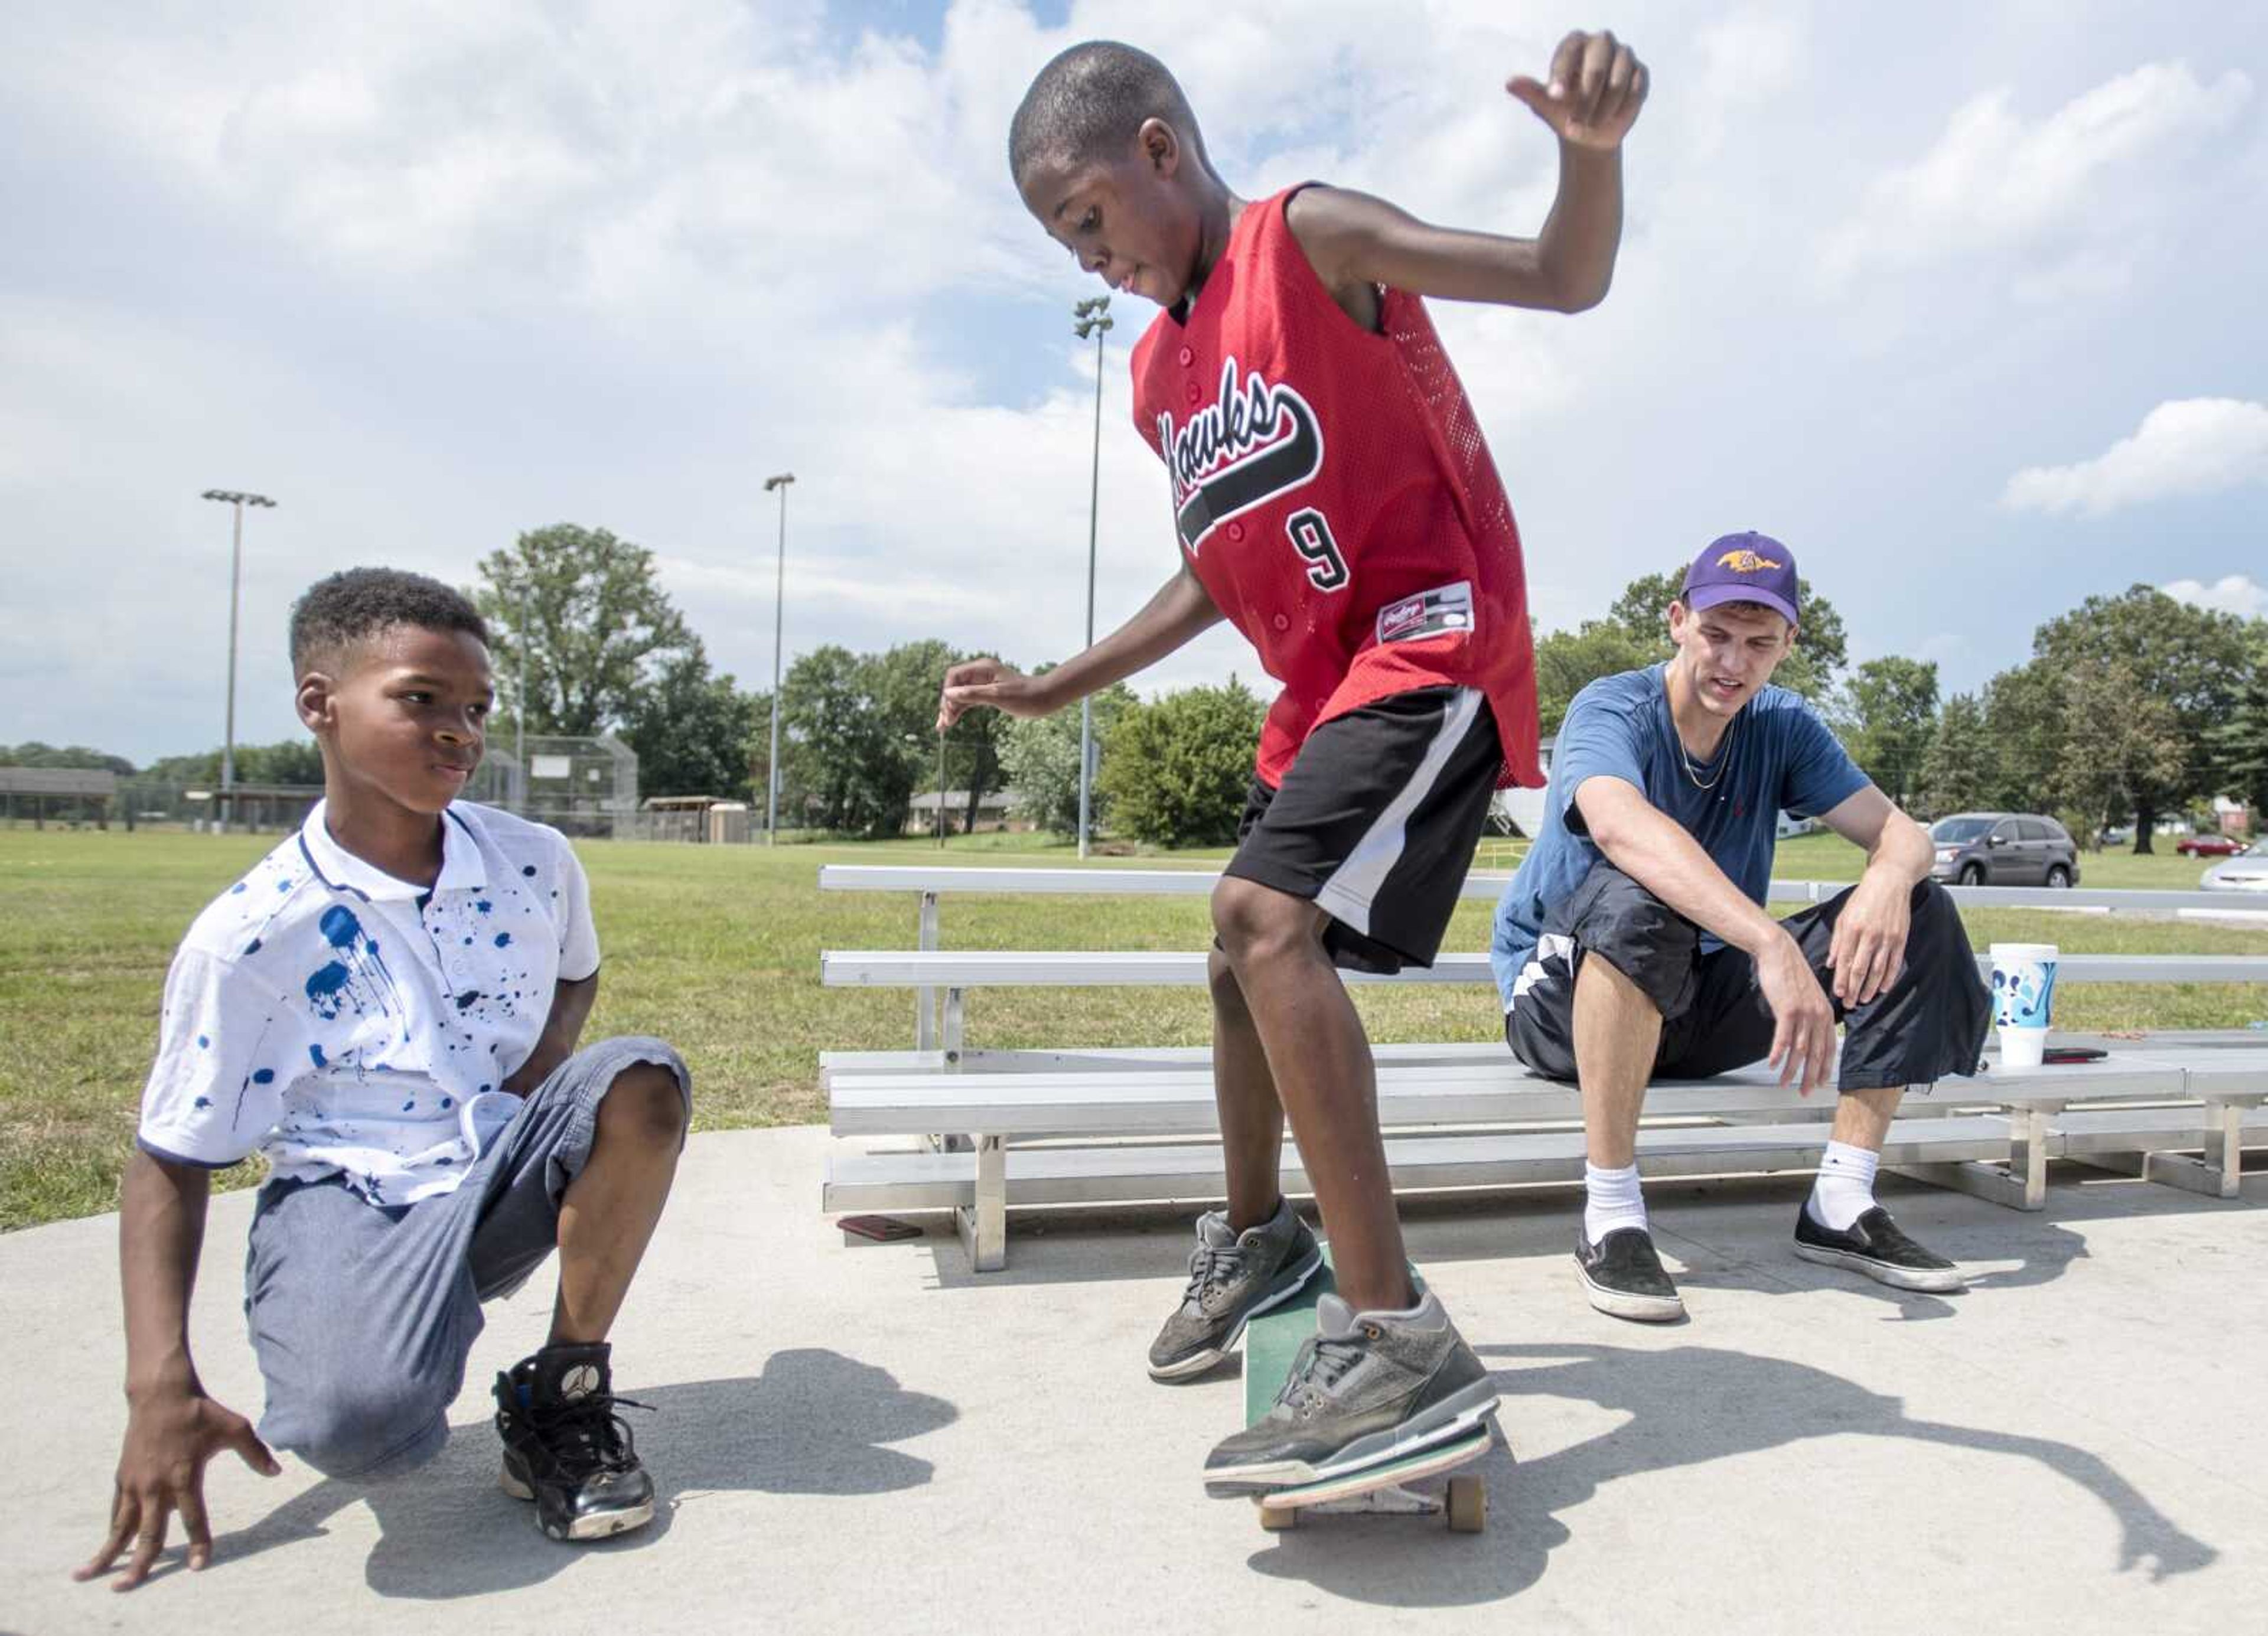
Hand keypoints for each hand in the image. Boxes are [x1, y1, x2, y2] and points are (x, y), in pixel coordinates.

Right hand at [77, 1386, 278, 1590]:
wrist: (161, 1393)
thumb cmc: (200, 1411)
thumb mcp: (235, 1428)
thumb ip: (255, 1454)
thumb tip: (277, 1473)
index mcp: (185, 1475)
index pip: (194, 1518)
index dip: (198, 1543)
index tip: (198, 1566)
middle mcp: (157, 1484)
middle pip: (148, 1532)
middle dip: (140, 1562)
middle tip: (127, 1586)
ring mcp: (136, 1481)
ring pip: (122, 1525)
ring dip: (108, 1551)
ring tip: (86, 1574)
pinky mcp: (123, 1476)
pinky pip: (117, 1509)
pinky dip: (114, 1528)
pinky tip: (111, 1543)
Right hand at [937, 659, 1054, 731]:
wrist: (1046, 698)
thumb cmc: (1026, 696)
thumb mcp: (998, 696)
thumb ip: (973, 694)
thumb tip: (948, 693)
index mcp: (982, 668)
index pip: (954, 675)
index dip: (948, 692)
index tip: (949, 710)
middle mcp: (981, 673)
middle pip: (954, 685)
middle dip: (947, 703)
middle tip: (944, 723)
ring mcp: (983, 683)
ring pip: (960, 695)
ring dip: (951, 709)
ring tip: (942, 727)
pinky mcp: (987, 693)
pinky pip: (968, 700)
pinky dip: (960, 710)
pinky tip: (952, 721)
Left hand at [1509, 30, 1647, 149]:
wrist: (1590, 132)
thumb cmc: (1564, 112)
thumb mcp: (1546, 105)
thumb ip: (1531, 92)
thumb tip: (1510, 83)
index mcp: (1574, 44)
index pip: (1569, 53)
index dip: (1562, 75)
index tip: (1555, 97)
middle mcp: (1601, 43)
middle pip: (1596, 69)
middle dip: (1586, 101)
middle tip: (1574, 125)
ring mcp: (1623, 56)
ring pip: (1618, 82)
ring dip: (1603, 111)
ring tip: (1590, 126)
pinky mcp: (1640, 73)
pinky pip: (1635, 91)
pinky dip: (1623, 110)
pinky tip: (1612, 120)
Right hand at [1756, 930, 1836, 1095]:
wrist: (1779, 952)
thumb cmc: (1790, 972)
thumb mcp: (1807, 994)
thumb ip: (1810, 1013)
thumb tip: (1805, 1030)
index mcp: (1825, 1012)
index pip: (1829, 1046)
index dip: (1824, 1067)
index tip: (1820, 1082)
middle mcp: (1819, 1015)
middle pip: (1816, 1052)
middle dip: (1810, 1075)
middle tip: (1804, 1091)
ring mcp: (1804, 1013)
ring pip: (1799, 1049)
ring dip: (1792, 1069)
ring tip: (1784, 1082)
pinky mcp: (1788, 1010)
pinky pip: (1783, 1038)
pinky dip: (1778, 1053)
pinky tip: (1773, 1064)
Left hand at [1826, 871, 1912, 1008]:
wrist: (1889, 882)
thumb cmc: (1863, 898)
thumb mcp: (1843, 916)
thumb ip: (1837, 941)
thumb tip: (1831, 963)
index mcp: (1852, 929)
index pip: (1845, 961)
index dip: (1842, 980)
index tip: (1838, 994)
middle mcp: (1870, 935)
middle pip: (1860, 969)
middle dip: (1854, 989)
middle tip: (1849, 1004)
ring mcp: (1887, 938)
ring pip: (1878, 970)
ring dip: (1870, 987)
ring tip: (1864, 999)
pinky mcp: (1901, 938)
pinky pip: (1894, 963)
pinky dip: (1888, 978)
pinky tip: (1882, 988)